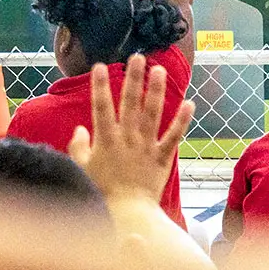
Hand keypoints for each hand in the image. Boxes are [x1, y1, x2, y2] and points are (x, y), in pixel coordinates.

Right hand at [68, 55, 193, 203]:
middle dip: (133, 78)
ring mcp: (147, 147)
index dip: (99, 85)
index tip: (99, 66)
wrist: (128, 212)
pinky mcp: (163, 158)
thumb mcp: (81, 167)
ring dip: (156, 91)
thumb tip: (81, 129)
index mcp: (106, 140)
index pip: (101, 107)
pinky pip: (174, 136)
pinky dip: (182, 120)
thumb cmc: (101, 191)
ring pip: (152, 113)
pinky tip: (189, 103)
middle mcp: (127, 139)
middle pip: (130, 103)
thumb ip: (79, 146)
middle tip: (137, 57)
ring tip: (159, 70)